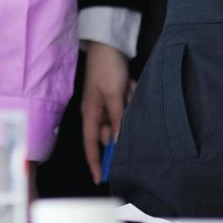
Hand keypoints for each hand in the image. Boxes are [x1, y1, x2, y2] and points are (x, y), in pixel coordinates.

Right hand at [80, 41, 130, 183]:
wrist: (108, 43)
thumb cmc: (106, 68)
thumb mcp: (113, 95)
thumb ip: (117, 119)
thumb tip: (119, 142)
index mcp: (90, 113)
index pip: (92, 144)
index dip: (95, 162)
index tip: (101, 180)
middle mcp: (97, 111)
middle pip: (112, 130)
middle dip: (123, 125)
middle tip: (127, 110)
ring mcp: (107, 102)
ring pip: (123, 116)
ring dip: (129, 104)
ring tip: (129, 88)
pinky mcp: (117, 93)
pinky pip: (128, 103)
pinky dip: (132, 94)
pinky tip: (131, 82)